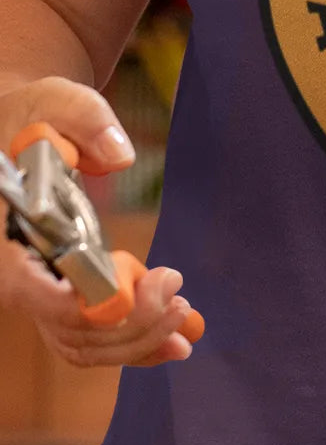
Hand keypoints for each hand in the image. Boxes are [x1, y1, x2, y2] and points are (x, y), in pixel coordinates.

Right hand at [0, 76, 195, 367]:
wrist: (20, 134)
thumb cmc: (32, 117)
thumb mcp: (54, 100)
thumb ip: (84, 118)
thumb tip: (120, 156)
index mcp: (0, 238)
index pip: (36, 292)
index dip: (92, 303)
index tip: (151, 281)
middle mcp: (12, 273)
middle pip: (68, 328)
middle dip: (131, 323)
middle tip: (179, 293)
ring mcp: (35, 288)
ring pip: (80, 344)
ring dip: (137, 342)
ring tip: (187, 318)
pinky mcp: (57, 294)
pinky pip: (88, 338)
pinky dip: (131, 344)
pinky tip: (175, 339)